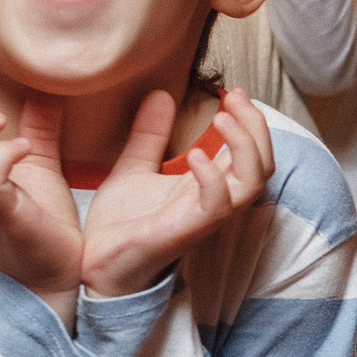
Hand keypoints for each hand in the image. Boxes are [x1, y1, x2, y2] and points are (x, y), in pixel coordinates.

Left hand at [79, 90, 275, 297]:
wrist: (93, 265)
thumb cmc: (119, 225)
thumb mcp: (133, 168)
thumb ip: (149, 134)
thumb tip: (159, 93)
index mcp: (207, 187)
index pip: (251, 153)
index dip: (251, 121)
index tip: (233, 91)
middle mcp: (214, 202)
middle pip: (263, 165)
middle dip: (256, 126)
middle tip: (235, 97)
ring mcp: (203, 218)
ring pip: (252, 183)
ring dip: (245, 146)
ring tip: (222, 118)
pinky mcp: (185, 231)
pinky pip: (216, 206)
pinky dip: (213, 178)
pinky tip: (195, 155)